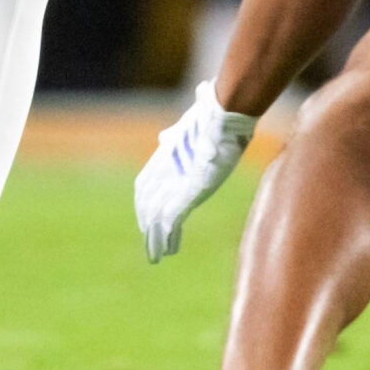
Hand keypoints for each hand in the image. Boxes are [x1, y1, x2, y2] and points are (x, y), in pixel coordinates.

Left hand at [135, 81, 257, 261]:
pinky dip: (167, 235)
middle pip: (147, 203)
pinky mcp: (189, 190)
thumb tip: (166, 135)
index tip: (147, 218)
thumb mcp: (191, 125)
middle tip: (151, 246)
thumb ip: (178, 136)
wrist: (225, 113)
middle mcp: (165, 169)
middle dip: (148, 225)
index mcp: (166, 155)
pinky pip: (172, 218)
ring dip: (156, 238)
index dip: (144, 203)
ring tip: (156, 256)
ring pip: (157, 216)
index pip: (145, 184)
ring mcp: (176, 179)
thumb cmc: (214, 115)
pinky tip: (167, 249)